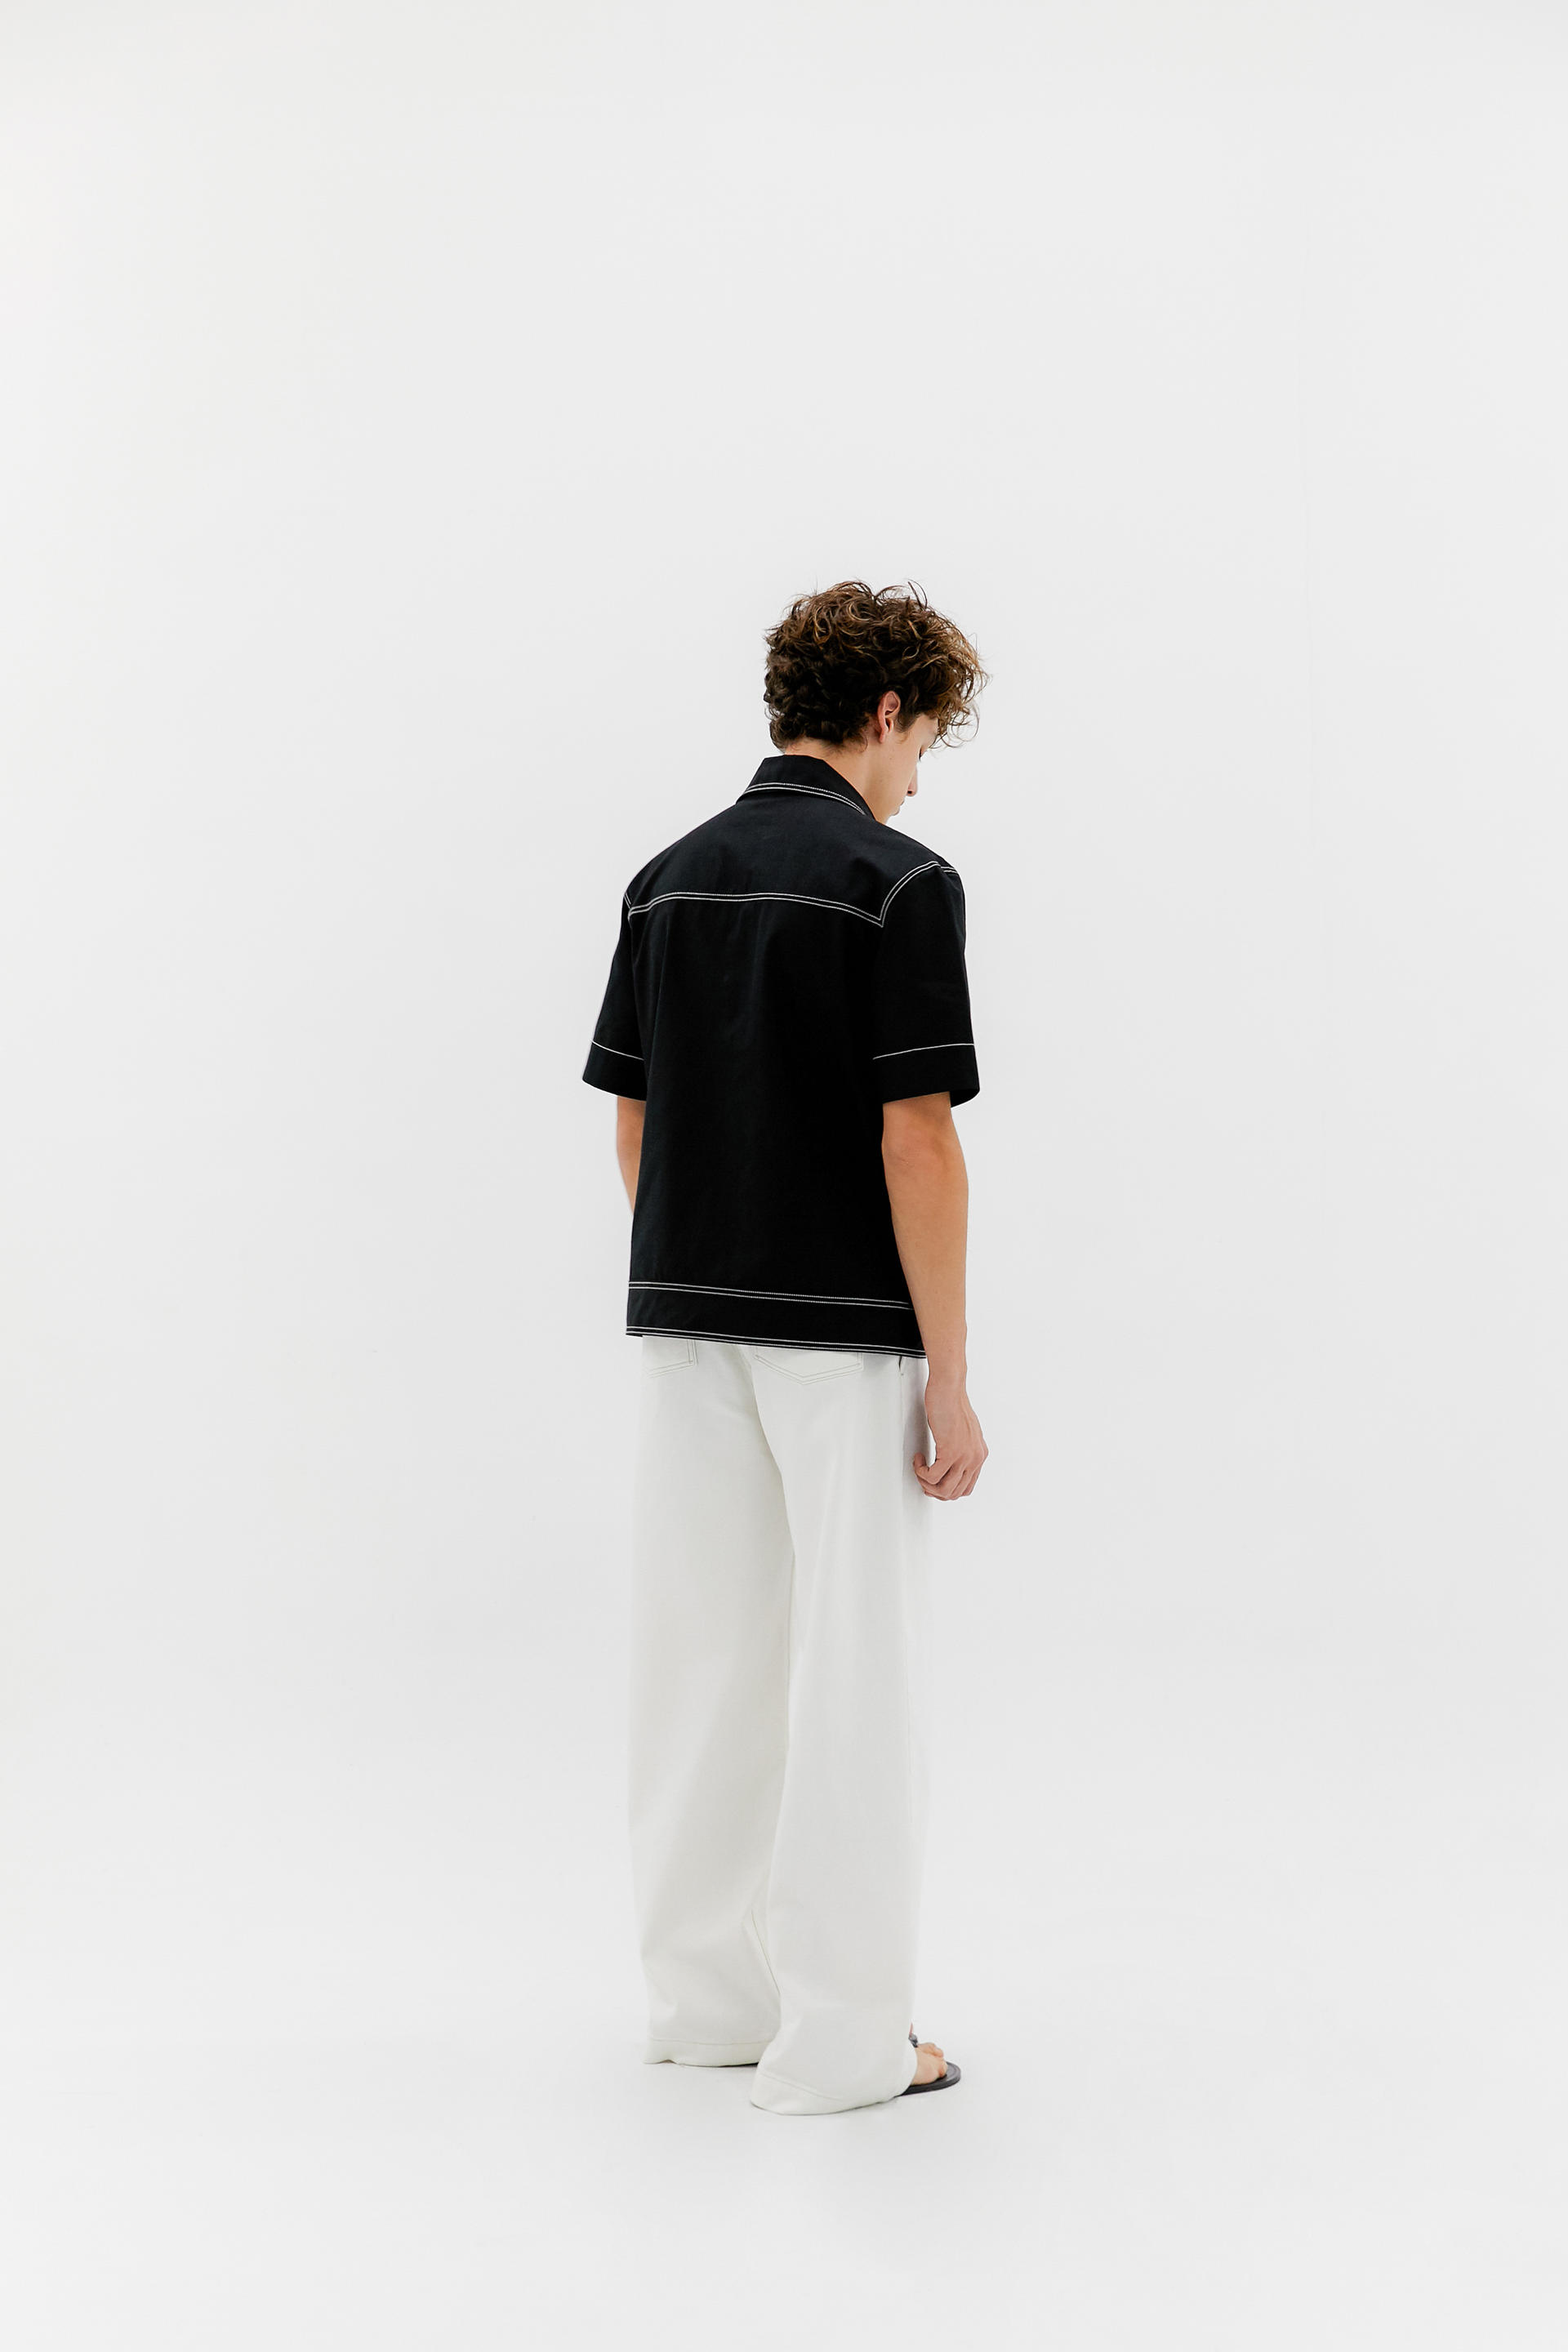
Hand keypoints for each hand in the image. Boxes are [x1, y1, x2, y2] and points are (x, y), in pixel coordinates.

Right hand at [914, 1376, 987, 1499]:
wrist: (949, 1387)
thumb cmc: (952, 1403)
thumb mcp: (963, 1432)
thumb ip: (961, 1449)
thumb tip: (948, 1464)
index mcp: (979, 1455)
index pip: (966, 1488)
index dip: (946, 1490)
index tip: (933, 1483)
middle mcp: (975, 1458)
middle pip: (954, 1492)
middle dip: (934, 1491)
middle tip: (923, 1478)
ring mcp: (964, 1457)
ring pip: (944, 1489)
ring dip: (926, 1483)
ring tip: (920, 1468)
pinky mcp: (951, 1452)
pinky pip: (933, 1477)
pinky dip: (921, 1471)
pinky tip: (919, 1458)